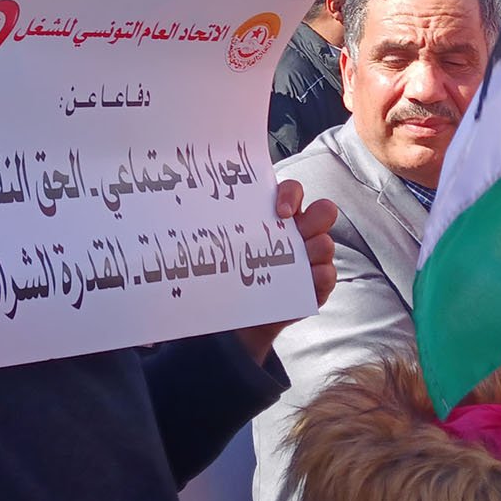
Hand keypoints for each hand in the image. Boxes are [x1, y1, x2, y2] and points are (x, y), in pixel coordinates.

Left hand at [233, 178, 338, 362]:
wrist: (239, 310)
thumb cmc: (234, 266)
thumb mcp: (228, 243)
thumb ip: (218, 226)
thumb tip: (173, 212)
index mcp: (280, 214)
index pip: (293, 190)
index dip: (290, 195)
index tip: (279, 211)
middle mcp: (301, 231)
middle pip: (323, 211)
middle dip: (317, 217)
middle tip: (300, 231)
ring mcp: (312, 256)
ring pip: (326, 244)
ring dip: (315, 249)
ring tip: (299, 259)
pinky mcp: (317, 283)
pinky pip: (328, 275)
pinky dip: (319, 277)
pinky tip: (308, 280)